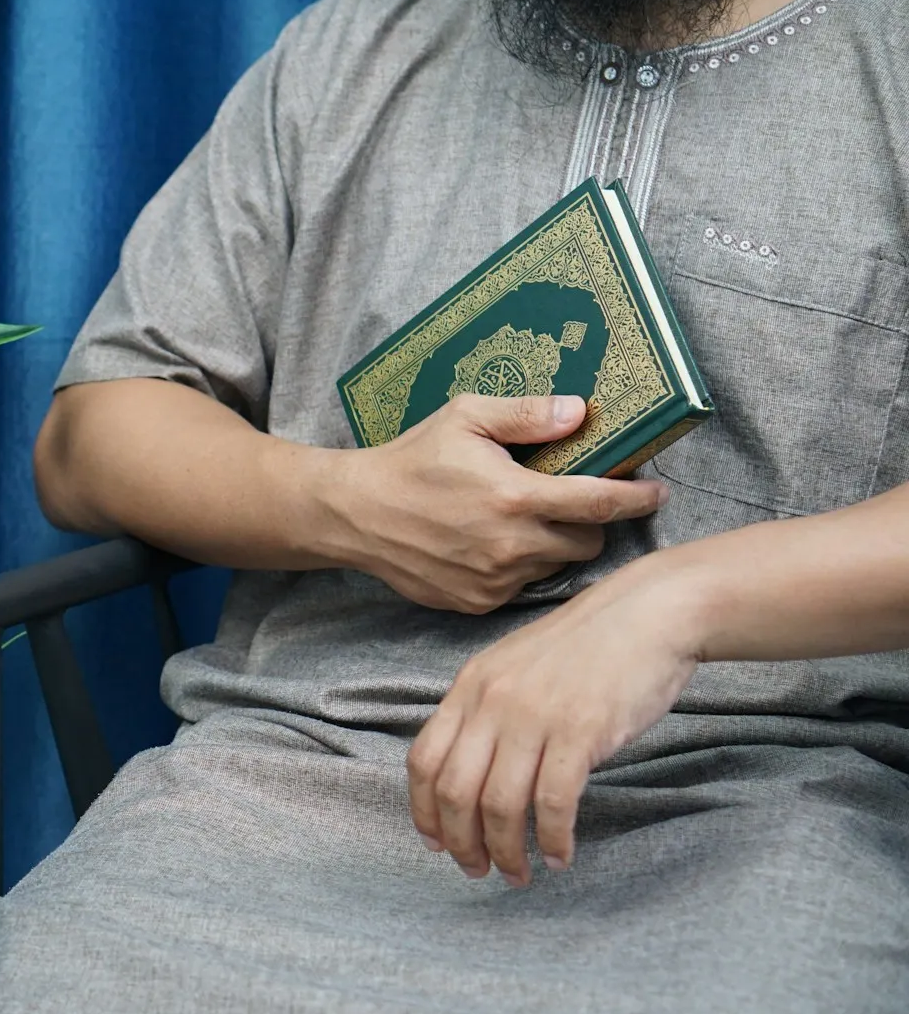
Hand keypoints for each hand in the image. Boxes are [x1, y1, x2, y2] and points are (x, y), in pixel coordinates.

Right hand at [316, 394, 670, 612]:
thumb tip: (578, 411)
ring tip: (522, 523)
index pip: (601, 503)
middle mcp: (512, 546)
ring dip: (551, 547)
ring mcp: (494, 580)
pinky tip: (490, 544)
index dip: (638, 498)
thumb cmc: (410, 459)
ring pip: (554, 567)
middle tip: (571, 504)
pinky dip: (517, 567)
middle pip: (589, 544)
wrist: (355, 513)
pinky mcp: (476, 602)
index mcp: (517, 497)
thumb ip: (526, 415)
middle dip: (590, 524)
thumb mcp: (465, 417)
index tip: (657, 492)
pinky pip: (519, 587)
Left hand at [406, 557, 701, 884]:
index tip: (437, 844)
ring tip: (518, 874)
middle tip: (478, 871)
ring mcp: (534, 717)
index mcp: (470, 686)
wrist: (647, 614)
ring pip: (499, 804)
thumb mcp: (514, 667)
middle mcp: (493, 701)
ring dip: (505, 851)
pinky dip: (552, 839)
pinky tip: (560, 856)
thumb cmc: (586, 647)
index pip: (424, 760)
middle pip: (455, 790)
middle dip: (461, 842)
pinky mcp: (580, 732)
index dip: (424, 811)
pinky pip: (553, 802)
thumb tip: (468, 770)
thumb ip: (486, 709)